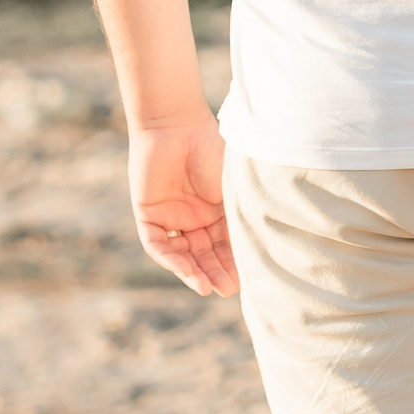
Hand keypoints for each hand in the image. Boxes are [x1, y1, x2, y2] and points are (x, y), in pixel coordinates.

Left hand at [128, 116, 237, 296]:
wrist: (176, 124)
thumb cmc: (212, 147)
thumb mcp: (233, 185)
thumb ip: (241, 211)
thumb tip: (265, 242)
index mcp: (217, 207)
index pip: (226, 242)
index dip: (235, 261)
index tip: (248, 278)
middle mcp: (194, 215)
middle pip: (204, 253)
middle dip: (216, 272)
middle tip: (229, 290)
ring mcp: (171, 216)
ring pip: (182, 253)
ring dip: (194, 272)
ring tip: (208, 288)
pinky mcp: (149, 213)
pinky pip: (158, 243)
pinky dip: (171, 259)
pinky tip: (186, 272)